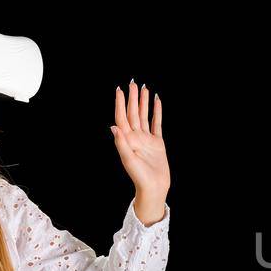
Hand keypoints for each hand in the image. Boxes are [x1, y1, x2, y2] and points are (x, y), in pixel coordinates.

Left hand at [111, 79, 170, 207]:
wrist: (154, 187)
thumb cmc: (139, 177)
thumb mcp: (128, 160)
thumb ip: (121, 143)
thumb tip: (113, 126)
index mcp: (127, 139)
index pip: (122, 117)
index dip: (120, 103)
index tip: (119, 90)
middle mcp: (135, 137)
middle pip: (133, 113)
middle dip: (132, 98)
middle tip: (133, 83)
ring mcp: (146, 139)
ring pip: (144, 115)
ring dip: (143, 102)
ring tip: (144, 89)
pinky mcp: (157, 142)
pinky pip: (156, 123)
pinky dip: (157, 112)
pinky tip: (157, 102)